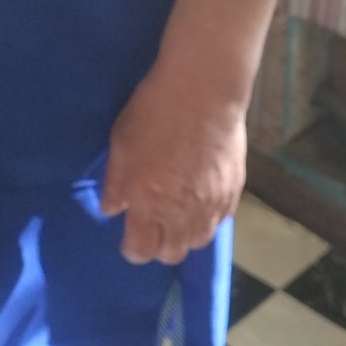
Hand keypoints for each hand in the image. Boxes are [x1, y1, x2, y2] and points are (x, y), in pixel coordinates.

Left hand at [99, 63, 245, 264]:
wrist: (203, 91)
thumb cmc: (153, 111)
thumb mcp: (121, 142)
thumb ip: (115, 183)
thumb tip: (112, 210)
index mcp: (149, 201)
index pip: (141, 250)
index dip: (132, 249)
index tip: (127, 237)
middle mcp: (182, 213)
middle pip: (171, 254)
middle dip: (157, 247)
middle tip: (150, 225)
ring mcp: (212, 206)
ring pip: (197, 242)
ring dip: (183, 236)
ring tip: (173, 215)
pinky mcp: (233, 194)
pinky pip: (218, 222)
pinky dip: (205, 220)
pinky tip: (197, 201)